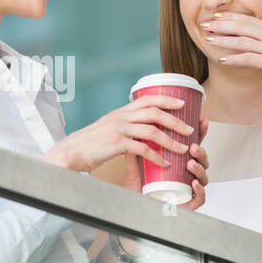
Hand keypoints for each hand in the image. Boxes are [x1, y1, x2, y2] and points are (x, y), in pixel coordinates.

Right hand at [46, 95, 197, 173]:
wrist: (71, 152)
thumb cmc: (91, 144)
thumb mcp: (109, 128)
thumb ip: (125, 126)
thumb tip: (143, 129)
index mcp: (121, 112)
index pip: (147, 99)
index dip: (167, 99)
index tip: (183, 103)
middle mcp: (121, 117)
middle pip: (154, 113)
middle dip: (175, 120)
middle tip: (190, 129)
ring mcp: (118, 129)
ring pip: (152, 131)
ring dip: (171, 140)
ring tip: (184, 148)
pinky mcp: (116, 144)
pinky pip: (142, 149)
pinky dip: (157, 157)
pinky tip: (165, 163)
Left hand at [122, 118, 209, 210]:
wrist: (136, 208)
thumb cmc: (141, 189)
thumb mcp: (137, 167)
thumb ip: (136, 150)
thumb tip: (135, 130)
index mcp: (180, 163)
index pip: (192, 146)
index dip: (200, 134)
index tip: (202, 121)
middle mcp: (187, 174)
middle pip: (202, 160)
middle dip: (201, 151)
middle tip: (193, 146)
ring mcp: (190, 188)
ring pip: (204, 177)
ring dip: (199, 168)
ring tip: (190, 163)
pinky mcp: (190, 203)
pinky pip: (201, 197)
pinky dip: (200, 189)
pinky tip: (194, 182)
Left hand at [201, 12, 261, 91]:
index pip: (250, 20)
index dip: (232, 16)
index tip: (218, 16)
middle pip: (243, 26)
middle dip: (222, 24)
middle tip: (205, 23)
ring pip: (242, 40)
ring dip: (223, 39)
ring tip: (208, 38)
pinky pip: (249, 58)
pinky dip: (234, 58)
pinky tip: (221, 60)